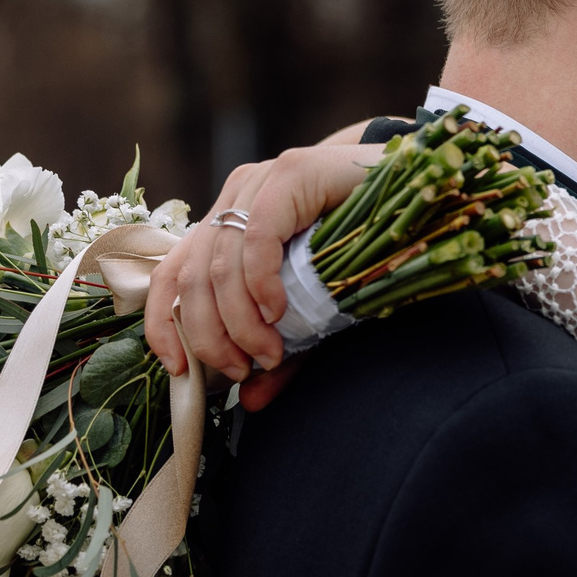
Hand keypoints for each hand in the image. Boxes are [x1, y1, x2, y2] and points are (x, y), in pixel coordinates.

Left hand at [144, 136, 384, 407]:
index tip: (178, 369)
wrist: (414, 188)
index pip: (169, 272)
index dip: (162, 323)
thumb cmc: (366, 248)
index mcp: (228, 221)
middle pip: (192, 277)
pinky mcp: (291, 173)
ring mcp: (260, 181)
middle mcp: (235, 195)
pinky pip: (257, 238)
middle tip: (242, 372)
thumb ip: (282, 349)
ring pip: (220, 263)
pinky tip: (278, 313)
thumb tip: (251, 403)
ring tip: (270, 354)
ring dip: (239, 322)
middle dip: (210, 336)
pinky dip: (261, 284)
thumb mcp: (314, 308)